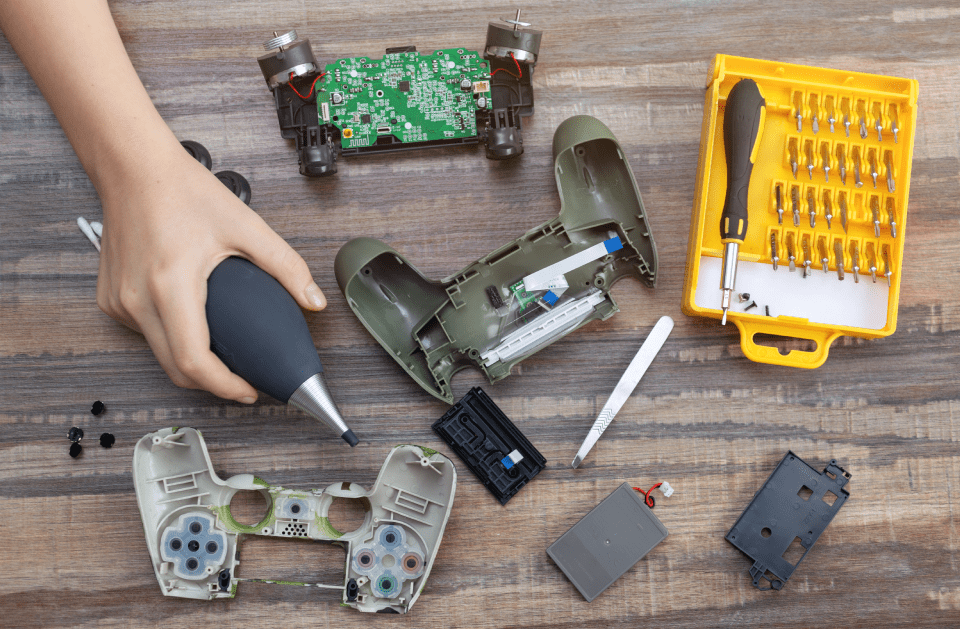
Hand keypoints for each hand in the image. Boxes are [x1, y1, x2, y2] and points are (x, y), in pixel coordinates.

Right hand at [95, 140, 325, 402]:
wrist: (133, 168)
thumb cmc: (182, 191)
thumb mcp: (245, 225)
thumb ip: (285, 266)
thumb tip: (314, 301)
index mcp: (170, 284)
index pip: (194, 360)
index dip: (224, 386)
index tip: (248, 391)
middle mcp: (137, 299)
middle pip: (175, 368)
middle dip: (212, 383)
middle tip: (243, 380)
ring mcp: (119, 301)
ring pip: (158, 355)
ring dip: (191, 363)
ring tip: (225, 357)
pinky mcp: (110, 299)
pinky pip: (144, 335)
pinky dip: (171, 339)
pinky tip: (196, 327)